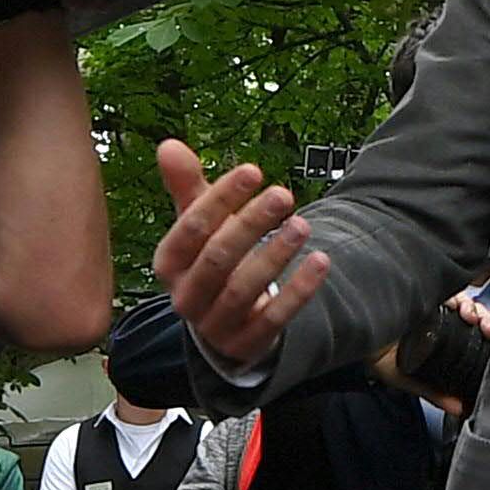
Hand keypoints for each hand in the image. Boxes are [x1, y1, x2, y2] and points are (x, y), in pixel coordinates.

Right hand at [152, 140, 329, 373]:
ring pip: (243, 290)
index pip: (190, 228)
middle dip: (251, 224)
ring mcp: (215, 324)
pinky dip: (298, 291)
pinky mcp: (246, 344)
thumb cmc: (210, 260)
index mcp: (168, 263)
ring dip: (275, 255)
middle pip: (217, 258)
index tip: (253, 170)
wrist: (223, 323)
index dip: (220, 198)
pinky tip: (320, 262)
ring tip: (304, 225)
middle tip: (283, 194)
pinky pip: (274, 319)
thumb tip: (169, 145)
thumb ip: (186, 186)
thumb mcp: (197, 224)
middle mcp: (185, 297)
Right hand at [371, 291, 489, 416]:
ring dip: (472, 306)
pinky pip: (445, 286)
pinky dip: (456, 295)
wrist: (354, 336)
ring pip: (462, 298)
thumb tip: (459, 408)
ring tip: (470, 316)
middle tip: (487, 329)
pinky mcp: (421, 288)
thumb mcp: (407, 378)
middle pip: (472, 312)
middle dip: (484, 319)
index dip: (485, 331)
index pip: (471, 330)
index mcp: (439, 335)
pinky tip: (458, 305)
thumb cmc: (375, 353)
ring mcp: (430, 300)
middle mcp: (437, 316)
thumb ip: (433, 391)